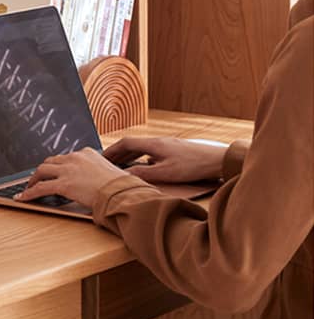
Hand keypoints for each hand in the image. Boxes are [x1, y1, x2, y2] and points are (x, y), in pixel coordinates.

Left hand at [14, 148, 126, 207]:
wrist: (121, 193)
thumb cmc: (122, 187)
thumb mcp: (113, 173)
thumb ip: (103, 173)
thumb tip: (106, 182)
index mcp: (88, 153)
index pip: (67, 157)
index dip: (59, 165)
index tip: (55, 170)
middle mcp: (75, 158)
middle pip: (51, 161)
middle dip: (43, 170)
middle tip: (38, 177)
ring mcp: (68, 170)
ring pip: (42, 170)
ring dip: (33, 179)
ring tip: (29, 187)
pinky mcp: (63, 184)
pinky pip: (40, 188)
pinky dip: (29, 193)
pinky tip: (23, 198)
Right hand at [103, 136, 225, 183]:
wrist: (217, 160)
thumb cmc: (193, 165)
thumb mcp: (165, 173)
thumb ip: (144, 174)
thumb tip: (125, 176)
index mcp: (153, 144)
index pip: (125, 143)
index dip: (111, 150)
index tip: (101, 157)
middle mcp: (157, 142)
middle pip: (131, 145)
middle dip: (117, 153)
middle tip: (106, 161)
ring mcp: (166, 145)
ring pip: (141, 148)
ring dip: (129, 155)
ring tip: (121, 164)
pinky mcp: (174, 151)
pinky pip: (151, 152)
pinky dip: (141, 158)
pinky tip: (144, 166)